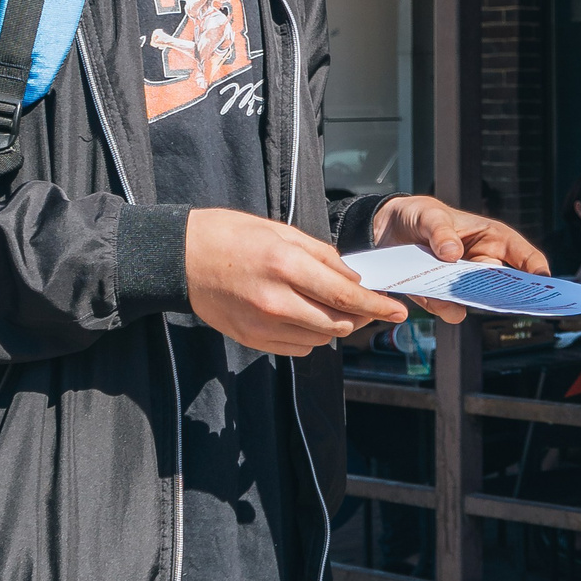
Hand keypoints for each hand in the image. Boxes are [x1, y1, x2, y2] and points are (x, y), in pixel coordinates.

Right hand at [186, 209, 406, 355]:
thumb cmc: (232, 236)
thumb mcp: (282, 232)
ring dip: (335, 326)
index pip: (344, 296)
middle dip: (361, 318)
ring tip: (334, 308)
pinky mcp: (251, 339)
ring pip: (319, 339)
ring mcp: (262, 325)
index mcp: (286, 267)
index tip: (398, 311)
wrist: (182, 258)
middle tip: (370, 307)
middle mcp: (276, 301)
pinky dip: (310, 336)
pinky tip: (306, 317)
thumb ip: (322, 257)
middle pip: (336, 323)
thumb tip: (353, 280)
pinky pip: (296, 347)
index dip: (377, 306)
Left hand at [371, 195, 547, 323]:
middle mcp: (481, 263)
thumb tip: (452, 253)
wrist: (386, 230)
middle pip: (502, 285)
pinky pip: (446, 308)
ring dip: (462, 301)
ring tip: (447, 297)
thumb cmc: (419, 215)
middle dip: (503, 295)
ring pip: (474, 301)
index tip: (542, 280)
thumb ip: (441, 231)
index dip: (534, 267)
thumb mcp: (429, 215)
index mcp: (491, 238)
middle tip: (496, 298)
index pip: (521, 254)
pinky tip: (425, 295)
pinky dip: (437, 305)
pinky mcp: (440, 296)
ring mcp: (462, 283)